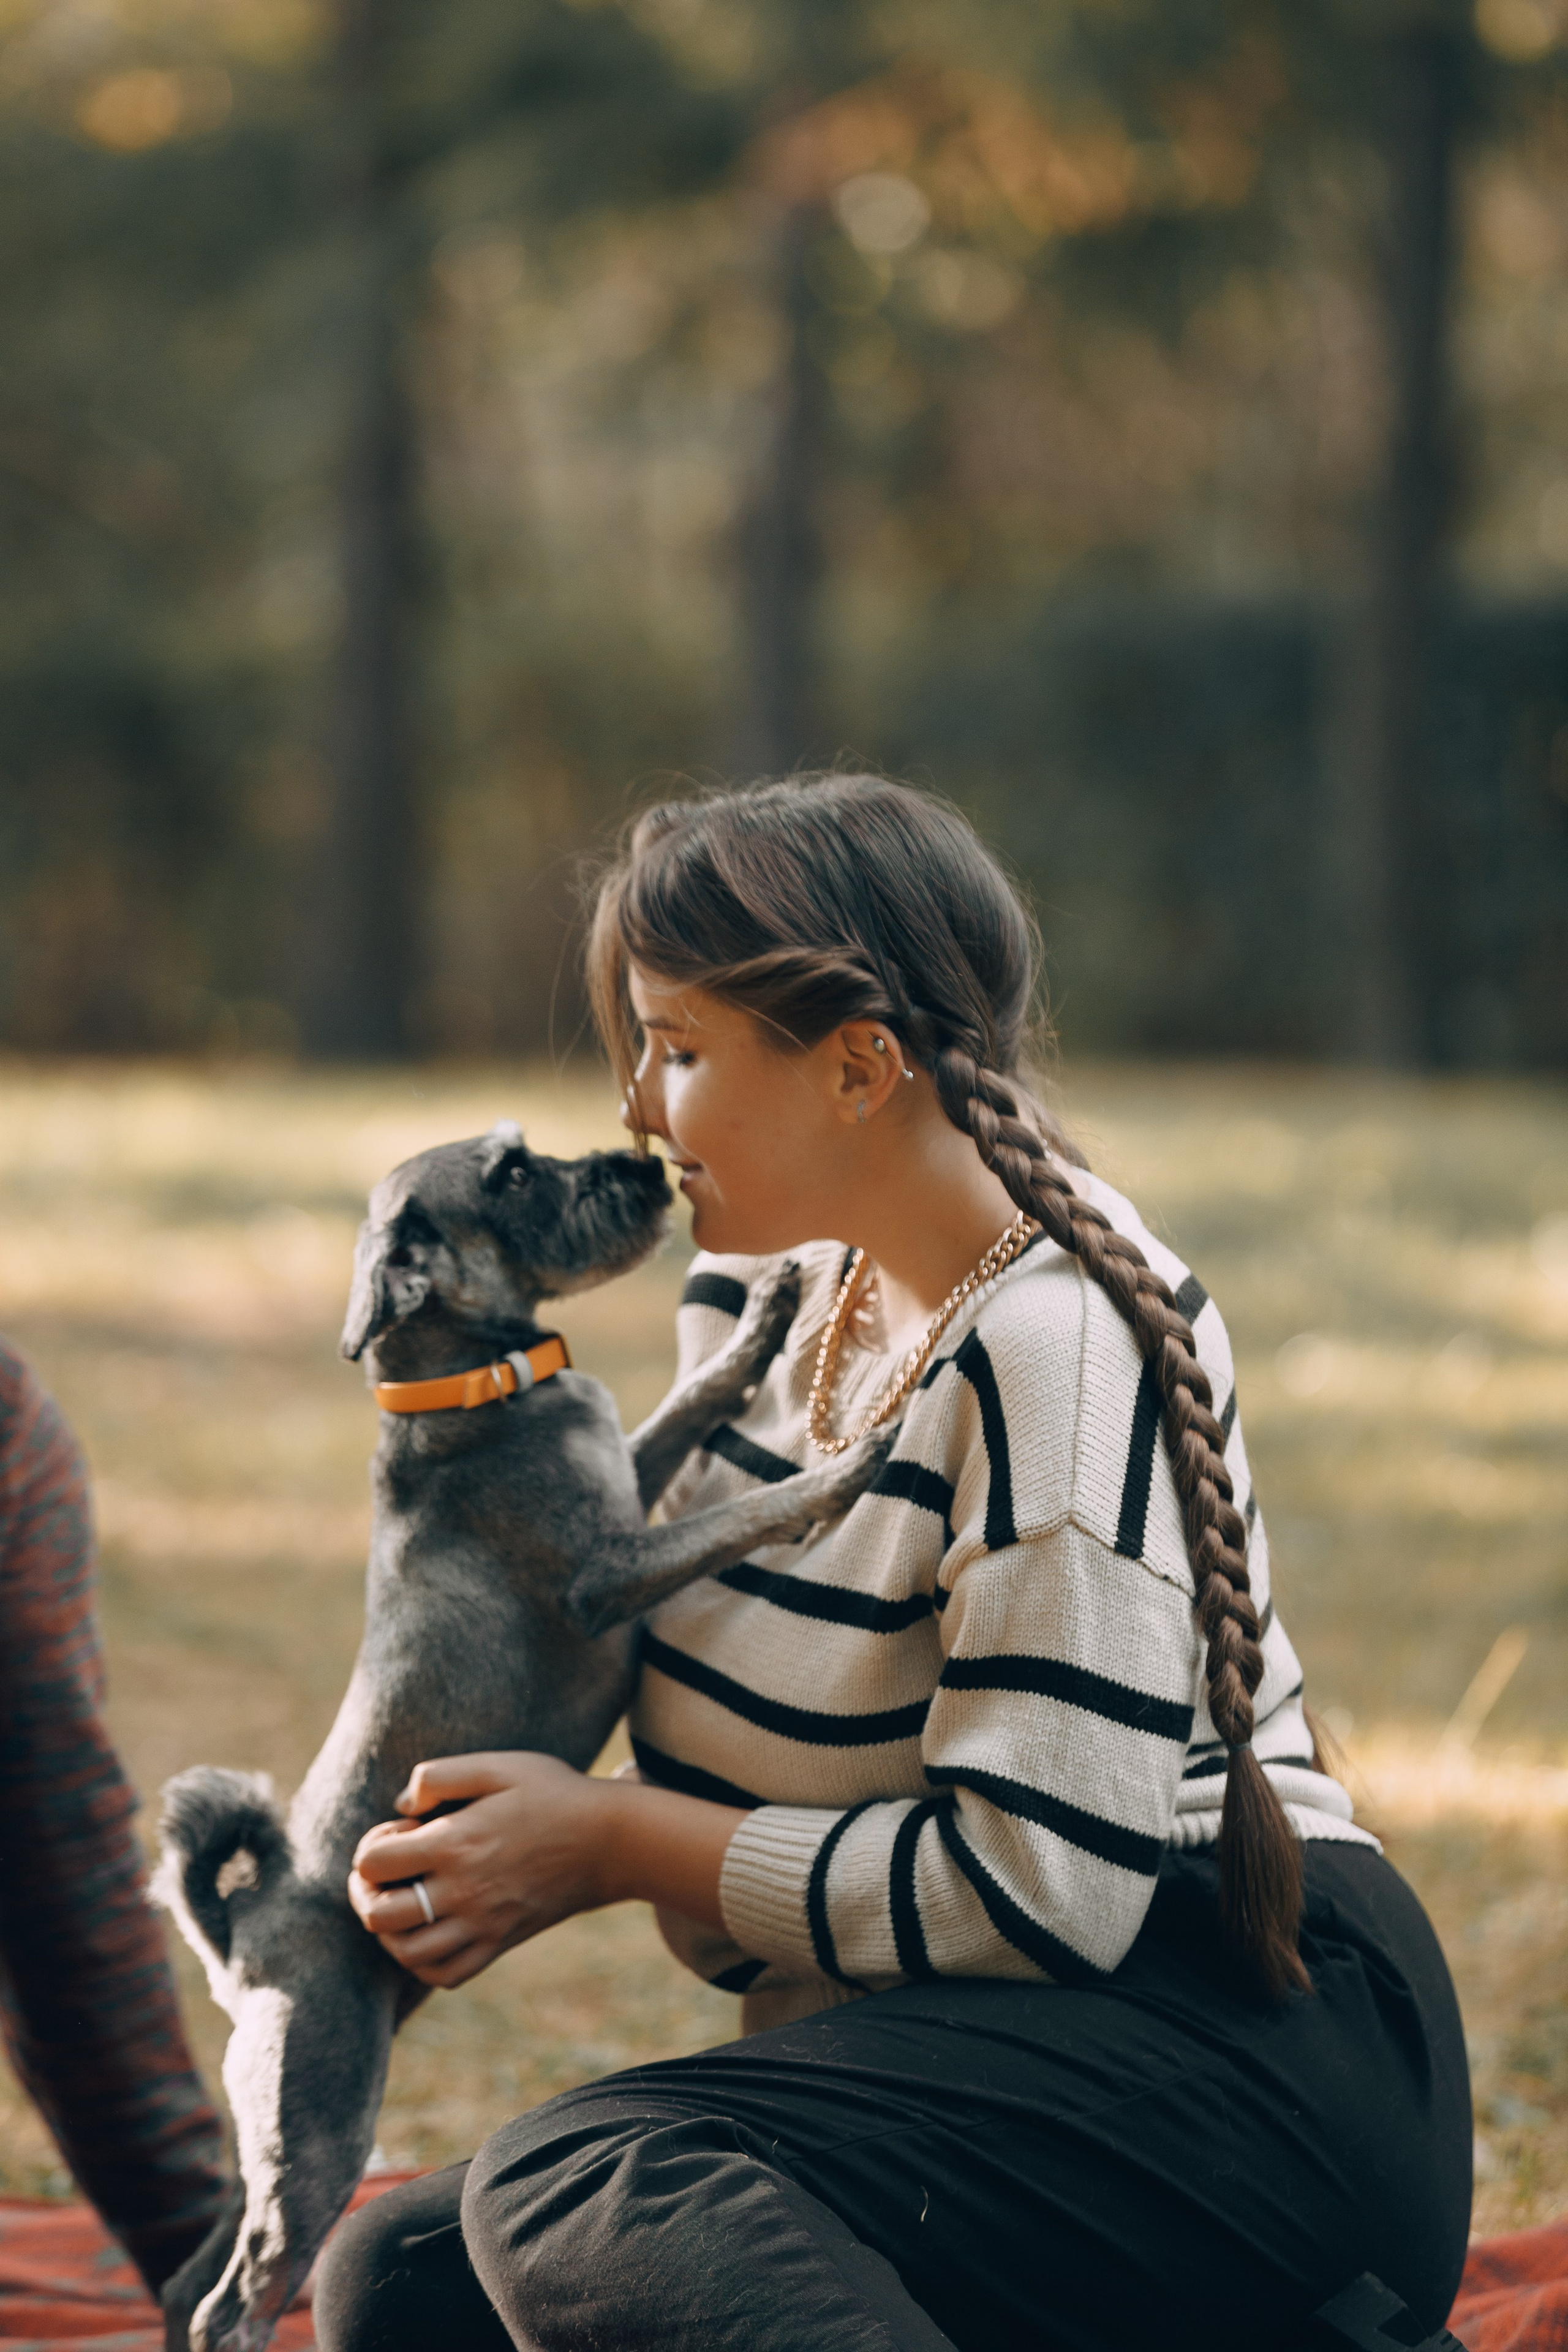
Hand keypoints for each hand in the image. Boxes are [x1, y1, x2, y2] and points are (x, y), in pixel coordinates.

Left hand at [347, 1751, 613, 1989]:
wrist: (610, 1842)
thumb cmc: (553, 1794)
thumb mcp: (499, 1765)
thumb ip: (440, 1776)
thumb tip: (401, 1806)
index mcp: (458, 1843)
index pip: (375, 1861)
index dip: (371, 1845)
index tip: (398, 1832)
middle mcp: (464, 1891)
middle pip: (379, 1915)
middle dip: (365, 1891)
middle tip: (383, 1872)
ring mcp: (482, 1924)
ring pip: (406, 1953)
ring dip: (388, 1931)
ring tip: (400, 1902)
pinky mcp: (499, 1943)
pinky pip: (445, 1974)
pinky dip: (421, 1963)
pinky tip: (426, 1933)